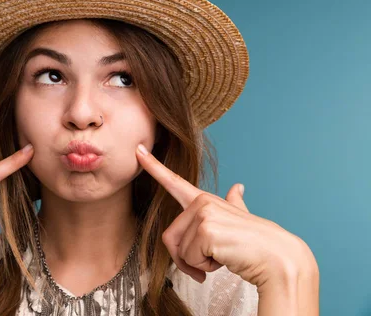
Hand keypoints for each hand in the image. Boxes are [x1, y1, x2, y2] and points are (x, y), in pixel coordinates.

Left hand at [135, 144, 311, 287]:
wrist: (279, 259)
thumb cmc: (257, 244)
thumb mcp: (240, 219)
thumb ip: (233, 203)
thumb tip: (237, 188)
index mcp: (206, 201)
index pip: (175, 181)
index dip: (153, 166)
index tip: (138, 150)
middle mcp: (202, 202)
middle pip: (169, 237)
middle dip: (185, 259)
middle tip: (209, 263)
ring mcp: (203, 213)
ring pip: (178, 251)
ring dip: (197, 265)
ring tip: (221, 258)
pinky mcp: (205, 229)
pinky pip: (188, 258)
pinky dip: (203, 268)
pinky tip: (223, 259)